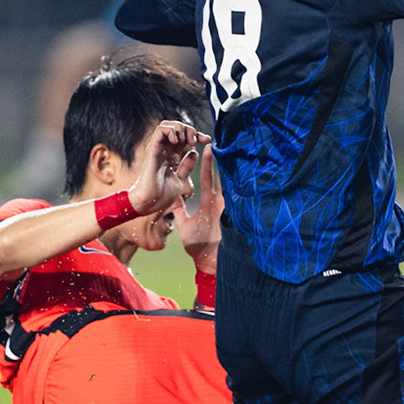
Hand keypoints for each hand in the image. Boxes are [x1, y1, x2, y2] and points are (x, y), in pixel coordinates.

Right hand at [126, 120, 204, 217]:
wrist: (149, 204)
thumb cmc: (160, 196)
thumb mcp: (179, 179)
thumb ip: (186, 166)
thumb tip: (194, 153)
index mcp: (171, 156)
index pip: (184, 137)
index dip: (197, 135)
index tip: (207, 139)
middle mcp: (163, 150)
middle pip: (176, 127)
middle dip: (190, 129)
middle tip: (196, 140)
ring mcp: (157, 149)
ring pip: (167, 125)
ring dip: (180, 128)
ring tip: (186, 140)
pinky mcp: (152, 150)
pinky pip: (159, 131)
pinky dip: (171, 131)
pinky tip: (177, 141)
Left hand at [173, 144, 223, 271]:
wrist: (209, 260)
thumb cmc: (199, 245)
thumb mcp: (185, 224)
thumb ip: (179, 210)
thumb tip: (171, 198)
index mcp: (207, 202)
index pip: (207, 179)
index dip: (204, 166)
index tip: (202, 151)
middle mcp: (217, 201)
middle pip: (215, 176)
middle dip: (212, 161)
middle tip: (211, 143)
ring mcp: (223, 207)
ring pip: (223, 182)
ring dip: (221, 168)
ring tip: (220, 151)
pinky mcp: (227, 214)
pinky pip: (229, 195)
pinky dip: (231, 183)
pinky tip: (232, 170)